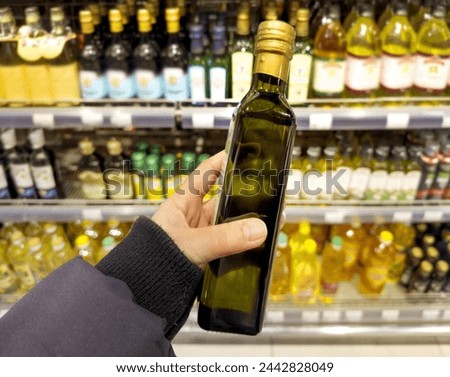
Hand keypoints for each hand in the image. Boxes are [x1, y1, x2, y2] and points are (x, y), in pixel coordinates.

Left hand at [152, 151, 267, 267]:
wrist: (143, 292)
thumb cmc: (153, 261)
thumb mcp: (191, 244)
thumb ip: (224, 238)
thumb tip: (258, 229)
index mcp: (182, 204)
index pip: (205, 174)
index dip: (221, 161)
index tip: (241, 152)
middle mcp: (193, 218)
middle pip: (224, 199)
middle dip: (245, 197)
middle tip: (268, 193)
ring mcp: (201, 237)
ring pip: (230, 224)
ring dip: (247, 224)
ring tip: (272, 220)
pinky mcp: (208, 256)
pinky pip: (230, 245)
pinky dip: (244, 245)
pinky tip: (260, 245)